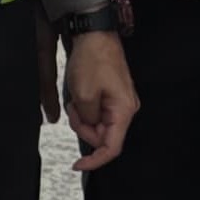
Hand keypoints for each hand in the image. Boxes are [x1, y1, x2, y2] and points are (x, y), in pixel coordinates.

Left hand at [64, 31, 138, 172]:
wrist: (95, 34)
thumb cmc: (93, 58)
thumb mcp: (83, 95)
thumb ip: (87, 120)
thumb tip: (90, 127)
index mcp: (124, 110)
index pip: (112, 147)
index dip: (95, 161)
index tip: (78, 165)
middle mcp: (126, 108)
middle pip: (103, 136)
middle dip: (83, 127)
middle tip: (73, 109)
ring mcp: (120, 102)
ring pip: (98, 124)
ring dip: (82, 117)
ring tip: (76, 98)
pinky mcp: (112, 95)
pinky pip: (97, 112)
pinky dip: (84, 109)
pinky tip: (80, 95)